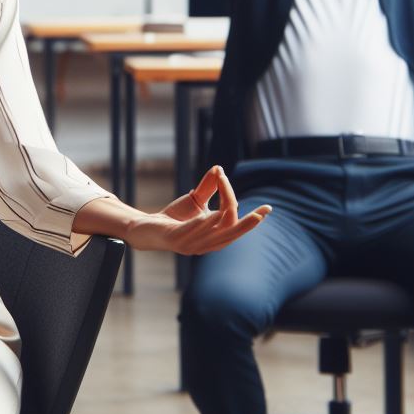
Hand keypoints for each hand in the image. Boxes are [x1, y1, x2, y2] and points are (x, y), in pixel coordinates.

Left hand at [124, 166, 270, 254]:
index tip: (268, 208)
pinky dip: (203, 224)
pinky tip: (210, 215)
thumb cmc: (173, 217)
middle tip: (262, 212)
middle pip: (231, 233)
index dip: (251, 219)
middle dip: (248, 223)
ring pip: (215, 232)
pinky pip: (193, 233)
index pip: (236, 227)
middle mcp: (206, 245)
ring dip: (225, 214)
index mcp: (214, 238)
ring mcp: (191, 245)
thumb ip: (208, 187)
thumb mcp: (195, 201)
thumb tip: (219, 169)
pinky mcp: (176, 241)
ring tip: (232, 199)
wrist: (145, 229)